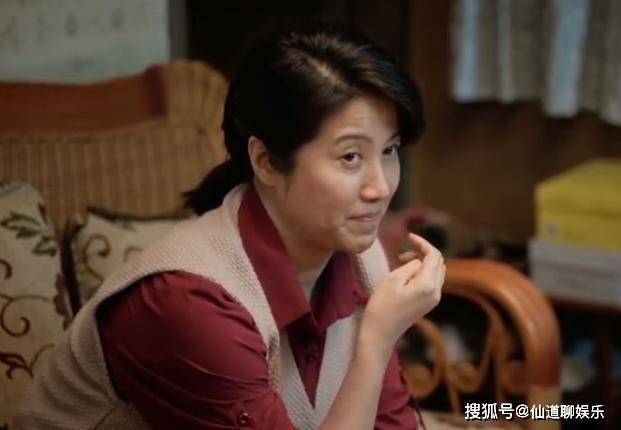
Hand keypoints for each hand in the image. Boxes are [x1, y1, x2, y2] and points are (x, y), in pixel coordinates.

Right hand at [359, 233, 445, 353]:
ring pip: (436, 271)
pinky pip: (432, 281)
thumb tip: (418, 262)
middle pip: (438, 262)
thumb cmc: (381, 305)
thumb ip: (410, 266)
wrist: (380, 333)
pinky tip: (407, 273)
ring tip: (402, 261)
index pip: (434, 256)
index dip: (423, 243)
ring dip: (423, 261)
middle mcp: (436, 292)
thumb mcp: (392, 279)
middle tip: (402, 252)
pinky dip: (423, 271)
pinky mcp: (428, 303)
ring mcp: (434, 299)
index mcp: (427, 284)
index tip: (409, 236)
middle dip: (423, 252)